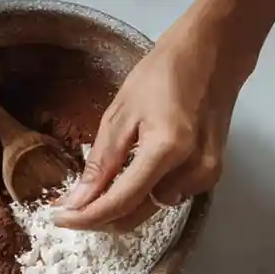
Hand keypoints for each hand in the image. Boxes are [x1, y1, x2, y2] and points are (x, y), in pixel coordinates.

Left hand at [55, 11, 252, 231]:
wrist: (214, 54)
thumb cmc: (165, 72)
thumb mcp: (121, 112)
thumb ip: (102, 162)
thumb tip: (78, 202)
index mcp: (167, 149)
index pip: (120, 202)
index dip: (86, 217)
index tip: (60, 220)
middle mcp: (191, 170)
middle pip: (136, 216)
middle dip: (101, 217)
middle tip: (73, 206)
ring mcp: (206, 176)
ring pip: (151, 210)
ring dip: (123, 205)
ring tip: (102, 185)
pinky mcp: (212, 175)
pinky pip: (169, 198)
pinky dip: (146, 193)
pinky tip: (134, 173)